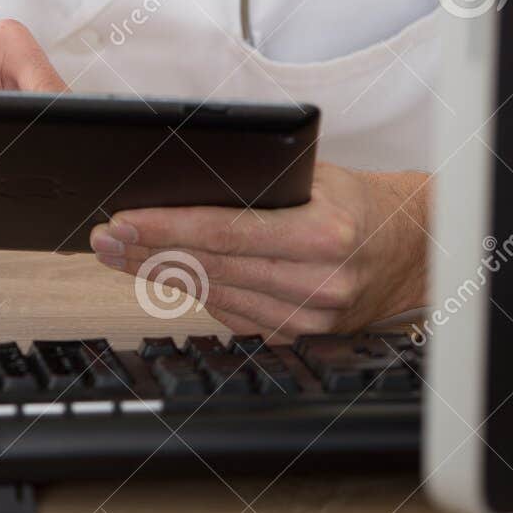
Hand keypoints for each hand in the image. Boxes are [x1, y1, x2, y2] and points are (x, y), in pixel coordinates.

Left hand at [89, 163, 430, 339]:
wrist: (408, 250)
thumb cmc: (357, 203)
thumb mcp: (316, 175)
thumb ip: (261, 182)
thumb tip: (185, 177)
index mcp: (324, 236)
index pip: (225, 232)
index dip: (166, 228)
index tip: (123, 219)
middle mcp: (317, 284)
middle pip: (211, 267)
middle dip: (147, 250)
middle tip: (104, 236)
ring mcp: (307, 319)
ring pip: (213, 294)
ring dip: (158, 273)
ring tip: (118, 252)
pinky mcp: (295, 337)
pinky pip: (229, 314)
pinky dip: (192, 292)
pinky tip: (161, 273)